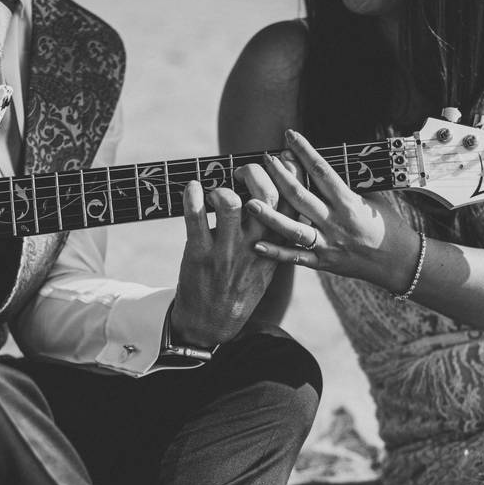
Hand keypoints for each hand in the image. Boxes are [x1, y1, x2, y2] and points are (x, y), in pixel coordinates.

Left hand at [171, 163, 281, 347]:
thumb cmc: (238, 289)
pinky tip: (192, 189)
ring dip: (221, 187)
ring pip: (231, 203)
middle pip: (266, 196)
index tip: (280, 160)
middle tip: (240, 173)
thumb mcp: (266, 266)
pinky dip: (192, 196)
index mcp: (276, 247)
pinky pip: (195, 217)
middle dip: (254, 173)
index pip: (291, 206)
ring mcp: (227, 250)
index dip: (288, 177)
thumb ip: (272, 237)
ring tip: (216, 191)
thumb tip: (273, 199)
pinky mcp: (200, 254)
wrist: (211, 324)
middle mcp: (256, 246)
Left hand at [246, 129, 419, 291]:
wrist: (399, 262)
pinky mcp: (323, 263)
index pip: (322, 171)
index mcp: (349, 202)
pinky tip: (256, 245)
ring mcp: (328, 243)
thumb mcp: (375, 197)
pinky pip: (296, 258)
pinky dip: (276, 253)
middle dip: (280, 176)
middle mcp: (336, 222)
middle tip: (264, 160)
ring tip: (250, 203)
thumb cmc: (387, 225)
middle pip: (302, 196)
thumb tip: (348, 150)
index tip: (289, 135)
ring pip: (294, 229)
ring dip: (271, 217)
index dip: (304, 151)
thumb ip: (354, 179)